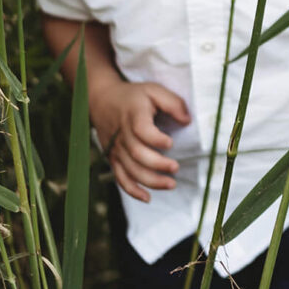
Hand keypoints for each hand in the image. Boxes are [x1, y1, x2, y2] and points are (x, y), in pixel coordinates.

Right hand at [87, 77, 190, 201]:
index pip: (142, 130)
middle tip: (175, 168)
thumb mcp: (154, 90)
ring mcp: (116, 148)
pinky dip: (132, 190)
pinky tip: (147, 197)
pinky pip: (120, 177)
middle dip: (157, 165)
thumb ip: (173, 103)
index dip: (156, 139)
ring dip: (150, 180)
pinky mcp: (113, 158)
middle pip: (137, 154)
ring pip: (130, 169)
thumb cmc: (133, 96)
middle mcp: (123, 134)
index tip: (171, 142)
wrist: (101, 100)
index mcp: (134, 115)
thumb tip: (187, 121)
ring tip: (170, 184)